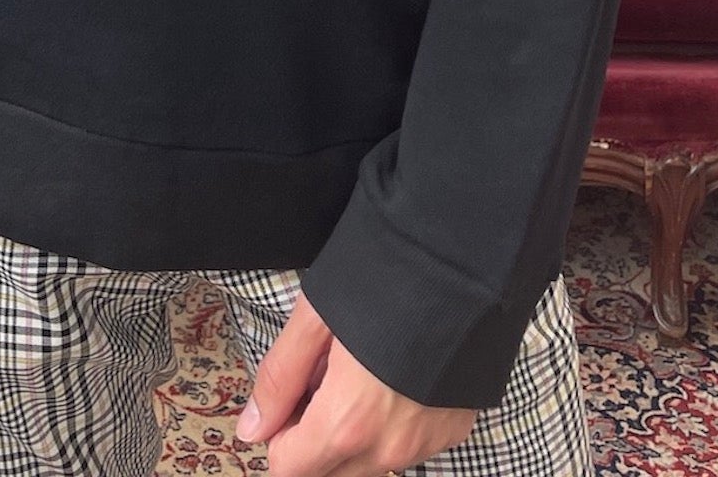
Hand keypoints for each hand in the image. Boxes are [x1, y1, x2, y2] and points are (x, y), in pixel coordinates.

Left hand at [234, 288, 478, 475]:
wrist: (464, 262)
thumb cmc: (383, 279)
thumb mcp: (315, 318)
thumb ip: (281, 379)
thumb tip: (253, 428)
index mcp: (347, 423)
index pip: (289, 469)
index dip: (278, 433)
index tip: (288, 394)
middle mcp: (389, 448)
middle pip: (329, 471)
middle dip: (313, 436)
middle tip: (321, 376)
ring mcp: (426, 443)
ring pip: (369, 462)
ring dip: (353, 433)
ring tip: (359, 371)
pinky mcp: (454, 430)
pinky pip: (407, 446)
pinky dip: (391, 424)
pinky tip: (394, 377)